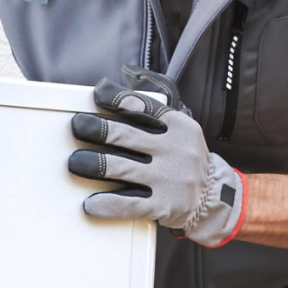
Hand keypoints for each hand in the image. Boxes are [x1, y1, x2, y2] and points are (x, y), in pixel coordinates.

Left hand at [66, 67, 244, 246]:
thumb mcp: (179, 128)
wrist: (213, 195)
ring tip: (74, 162)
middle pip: (126, 136)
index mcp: (178, 126)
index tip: (96, 94)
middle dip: (97, 129)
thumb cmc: (183, 158)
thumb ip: (151, 111)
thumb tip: (119, 81)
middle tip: (77, 126)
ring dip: (93, 164)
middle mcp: (174, 150)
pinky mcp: (163, 205)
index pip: (144, 108)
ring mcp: (168, 179)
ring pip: (122, 168)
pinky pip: (129, 204)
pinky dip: (107, 204)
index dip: (118, 99)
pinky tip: (90, 202)